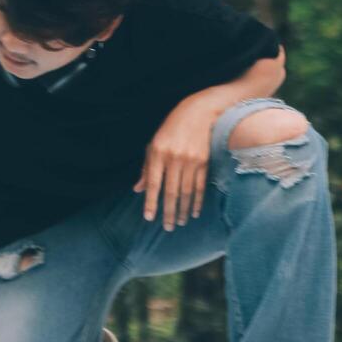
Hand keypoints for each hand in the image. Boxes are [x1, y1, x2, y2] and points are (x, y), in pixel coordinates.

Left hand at [133, 97, 217, 230]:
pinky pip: (199, 185)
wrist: (198, 113)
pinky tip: (195, 211)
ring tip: (181, 222)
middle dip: (169, 212)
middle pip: (171, 191)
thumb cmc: (171, 130)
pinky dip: (197, 200)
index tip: (149, 218)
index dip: (151, 202)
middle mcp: (174, 158)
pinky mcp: (203, 161)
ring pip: (186, 191)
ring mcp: (190, 160)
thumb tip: (138, 190)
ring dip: (184, 209)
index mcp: (158, 153)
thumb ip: (146, 168)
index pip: (153, 183)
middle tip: (168, 228)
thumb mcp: (153, 144)